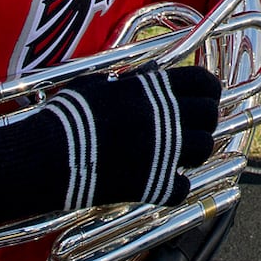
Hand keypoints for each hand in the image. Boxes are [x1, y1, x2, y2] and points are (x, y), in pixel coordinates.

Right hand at [0, 65, 220, 222]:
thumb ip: (130, 79)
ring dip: (195, 149)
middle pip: (209, 115)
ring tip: (179, 150)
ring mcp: (164, 153)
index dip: (209, 87)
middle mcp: (166, 118)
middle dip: (205, 118)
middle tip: (193, 123)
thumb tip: (149, 73)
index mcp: (154, 90)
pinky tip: (163, 180)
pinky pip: (182, 186)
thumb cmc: (68, 114)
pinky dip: (176, 185)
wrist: (50, 155)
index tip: (207, 93)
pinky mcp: (154, 185)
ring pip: (203, 149)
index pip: (202, 81)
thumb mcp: (98, 83)